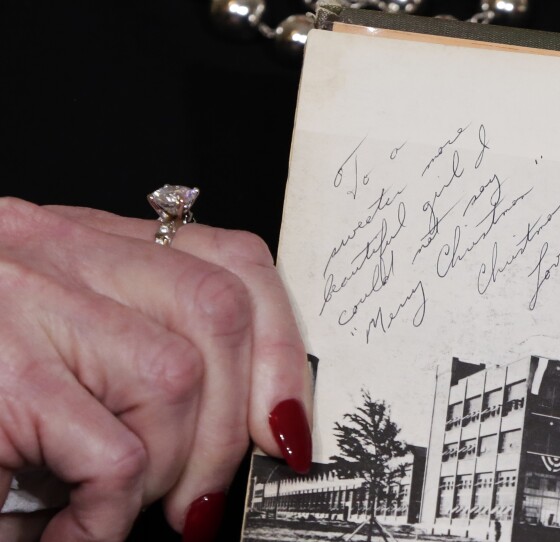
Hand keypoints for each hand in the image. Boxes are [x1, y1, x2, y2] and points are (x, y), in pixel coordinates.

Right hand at [0, 198, 311, 540]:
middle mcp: (49, 248)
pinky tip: (64, 530)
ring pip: (177, 377)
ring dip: (168, 468)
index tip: (286, 425)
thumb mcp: (59, 348)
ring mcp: (16, 302)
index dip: (280, 348)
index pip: (229, 261)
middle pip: (221, 309)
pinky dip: (105, 515)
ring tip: (115, 509)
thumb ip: (138, 354)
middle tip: (198, 500)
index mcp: (80, 243)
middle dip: (231, 425)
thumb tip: (248, 425)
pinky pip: (114, 455)